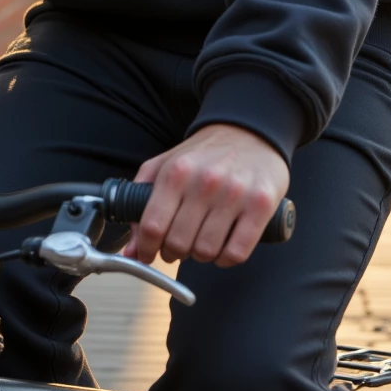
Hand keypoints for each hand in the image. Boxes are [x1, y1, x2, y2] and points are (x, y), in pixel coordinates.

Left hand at [124, 123, 289, 269]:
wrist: (250, 131)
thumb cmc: (204, 155)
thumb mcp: (165, 166)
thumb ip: (140, 203)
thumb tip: (130, 251)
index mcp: (176, 171)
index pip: (152, 225)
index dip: (147, 248)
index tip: (149, 253)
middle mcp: (205, 182)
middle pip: (178, 243)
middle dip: (174, 252)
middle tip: (180, 245)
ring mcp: (235, 194)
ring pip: (206, 251)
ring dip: (201, 255)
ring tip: (203, 241)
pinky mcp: (261, 205)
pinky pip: (237, 253)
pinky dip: (226, 259)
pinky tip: (224, 246)